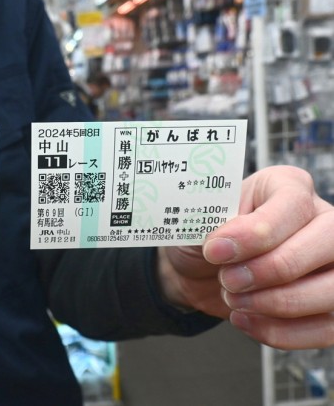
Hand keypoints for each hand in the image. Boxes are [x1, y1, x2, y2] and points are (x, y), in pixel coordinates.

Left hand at [160, 165, 333, 348]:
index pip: (293, 203)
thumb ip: (212, 224)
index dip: (256, 233)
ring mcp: (331, 263)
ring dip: (278, 304)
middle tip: (229, 279)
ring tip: (234, 300)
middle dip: (273, 269)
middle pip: (329, 242)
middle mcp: (319, 219)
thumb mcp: (199, 219)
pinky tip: (244, 319)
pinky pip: (327, 327)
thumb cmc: (204, 236)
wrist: (198, 270)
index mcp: (286, 186)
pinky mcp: (327, 303)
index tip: (216, 251)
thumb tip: (224, 243)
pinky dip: (282, 332)